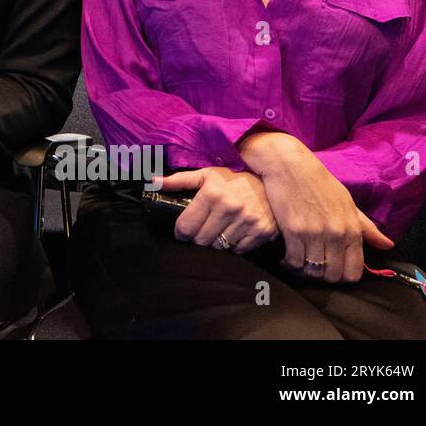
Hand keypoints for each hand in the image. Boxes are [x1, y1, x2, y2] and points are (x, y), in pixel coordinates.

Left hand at [158, 167, 277, 253]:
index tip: (182, 233)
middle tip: (200, 233)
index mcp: (212, 194)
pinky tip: (233, 234)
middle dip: (197, 239)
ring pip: (219, 248)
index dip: (181, 234)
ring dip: (215, 244)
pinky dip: (233, 246)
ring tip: (217, 233)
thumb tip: (153, 181)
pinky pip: (238, 250)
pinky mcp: (262, 232)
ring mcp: (247, 222)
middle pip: (201, 241)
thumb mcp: (207, 175)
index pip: (186, 227)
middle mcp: (229, 209)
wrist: (272, 181)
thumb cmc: (234, 179)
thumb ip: (180, 180)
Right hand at [240, 131, 393, 283]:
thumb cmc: (320, 182)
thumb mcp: (347, 203)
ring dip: (304, 272)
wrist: (290, 165)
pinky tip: (286, 258)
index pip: (354, 272)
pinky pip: (294, 261)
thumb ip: (366, 228)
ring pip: (312, 271)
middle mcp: (336, 234)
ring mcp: (314, 233)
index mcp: (352, 229)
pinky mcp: (293, 231)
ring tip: (298, 265)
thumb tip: (388, 245)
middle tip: (313, 269)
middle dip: (322, 277)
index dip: (342, 277)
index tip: (332, 271)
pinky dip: (289, 264)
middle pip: (332, 275)